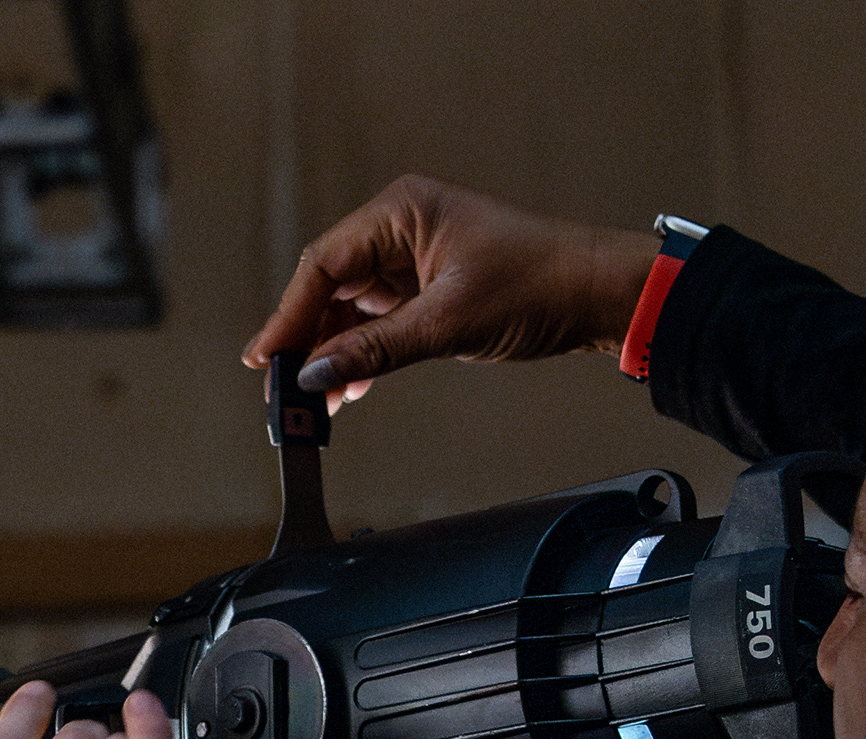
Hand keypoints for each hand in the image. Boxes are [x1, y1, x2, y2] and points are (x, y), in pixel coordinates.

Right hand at [241, 174, 654, 404]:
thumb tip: (315, 374)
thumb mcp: (448, 322)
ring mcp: (412, 258)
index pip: (324, 264)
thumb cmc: (541, 281)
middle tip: (284, 388)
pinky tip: (349, 385)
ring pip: (350, 308)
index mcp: (401, 211)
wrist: (598, 293)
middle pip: (329, 286)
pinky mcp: (427, 286)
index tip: (267, 358)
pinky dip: (362, 352)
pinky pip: (377, 319)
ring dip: (333, 353)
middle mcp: (400, 228)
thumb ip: (375, 350)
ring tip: (317, 399)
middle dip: (307, 339)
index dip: (290, 315)